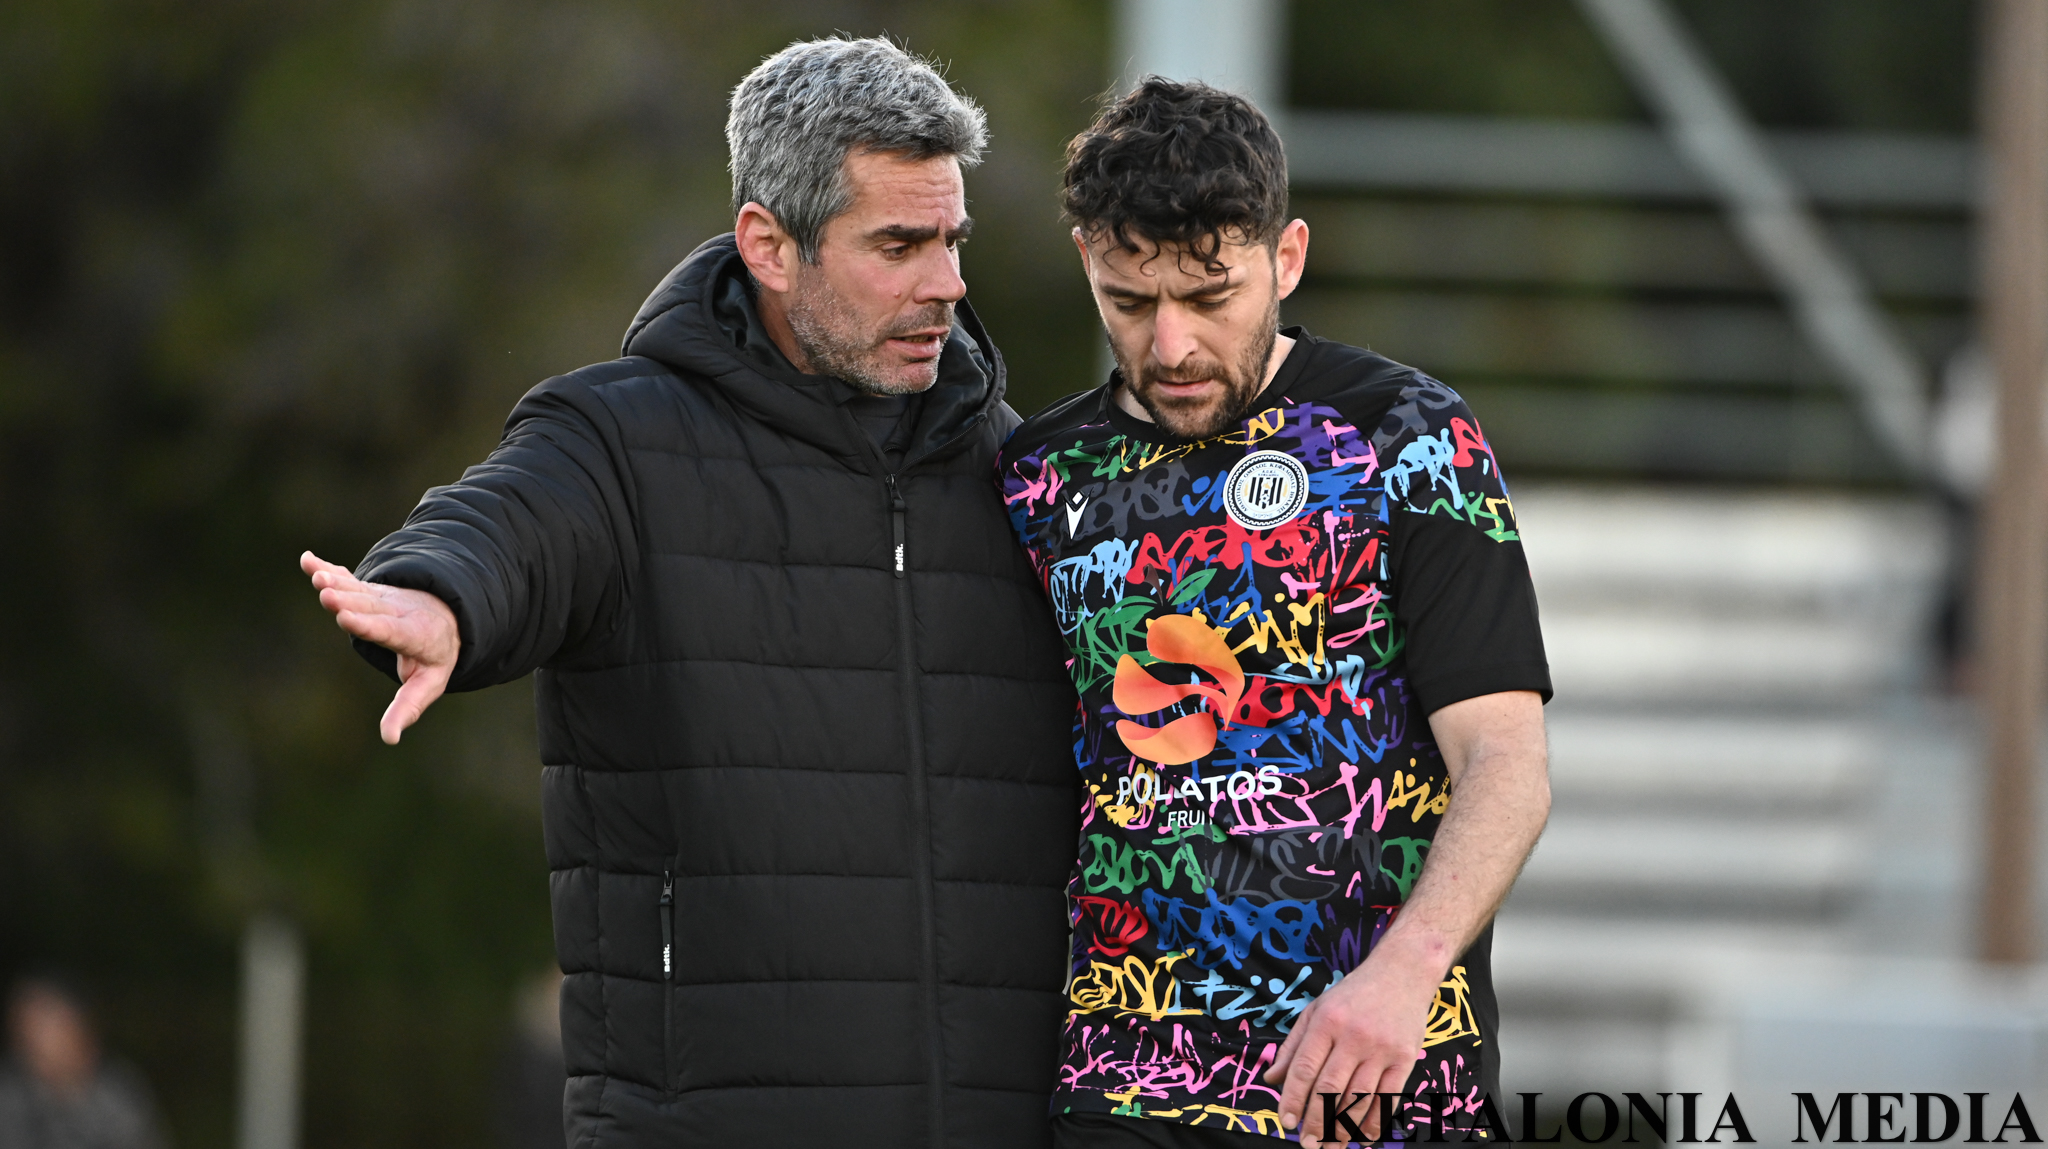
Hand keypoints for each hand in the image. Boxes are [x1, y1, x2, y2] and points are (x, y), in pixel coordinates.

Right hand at [301, 551, 459, 744]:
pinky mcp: (366, 591)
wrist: (446, 617)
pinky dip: (327, 569)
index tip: (346, 618)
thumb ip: (409, 707)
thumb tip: (389, 739)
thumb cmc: (434, 656)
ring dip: (335, 582)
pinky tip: (307, 560)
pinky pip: (346, 578)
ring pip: (356, 590)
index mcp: (414, 633)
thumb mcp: (430, 683)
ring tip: (315, 577)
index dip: (368, 625)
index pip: (389, 629)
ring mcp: (380, 598)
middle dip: (347, 600)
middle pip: (369, 606)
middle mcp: (395, 611)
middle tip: (325, 594)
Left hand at [1263, 952, 1439, 1143]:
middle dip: (1316, 1121)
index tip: (1287, 1122)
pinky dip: (1375, 1122)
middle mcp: (1353, 1036)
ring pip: (1359, 1097)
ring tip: (1332, 1147)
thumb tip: (1271, 1079)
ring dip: (1343, 1128)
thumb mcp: (1316, 1010)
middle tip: (1308, 1144)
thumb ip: (1293, 1046)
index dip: (1293, 1099)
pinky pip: (1388, 1097)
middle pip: (1330, 1088)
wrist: (1403, 971)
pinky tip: (1364, 1138)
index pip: (1304, 1068)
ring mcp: (1381, 1048)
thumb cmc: (1354, 993)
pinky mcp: (1405, 1057)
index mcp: (1326, 1022)